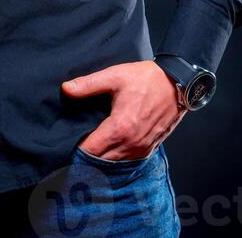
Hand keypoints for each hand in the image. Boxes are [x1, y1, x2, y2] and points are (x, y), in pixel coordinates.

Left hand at [61, 60, 185, 159]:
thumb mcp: (114, 76)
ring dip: (101, 160)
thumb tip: (65, 89)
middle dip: (86, 158)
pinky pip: (128, 161)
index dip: (77, 149)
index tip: (67, 144)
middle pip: (101, 162)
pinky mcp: (150, 148)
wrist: (176, 83)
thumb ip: (88, 84)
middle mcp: (131, 143)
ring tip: (89, 149)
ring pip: (115, 164)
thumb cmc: (145, 78)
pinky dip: (116, 159)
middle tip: (73, 148)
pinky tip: (109, 149)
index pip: (91, 150)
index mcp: (119, 128)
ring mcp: (141, 148)